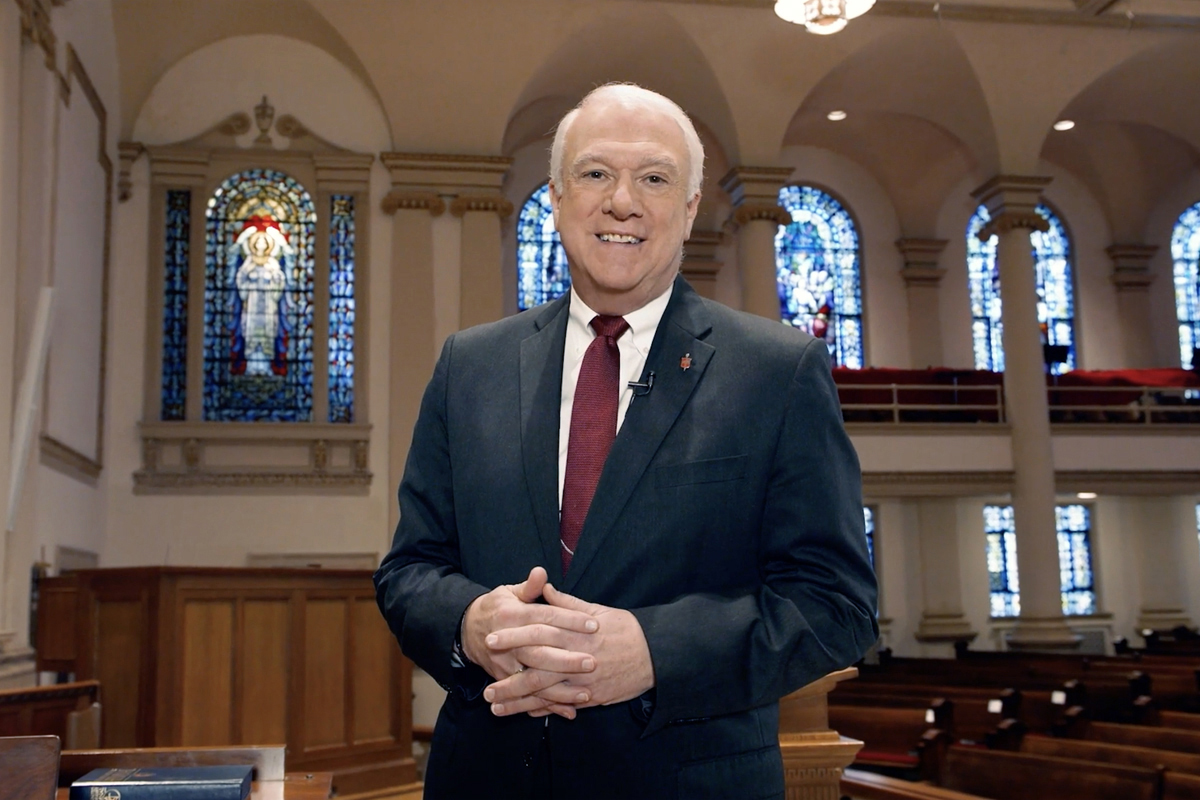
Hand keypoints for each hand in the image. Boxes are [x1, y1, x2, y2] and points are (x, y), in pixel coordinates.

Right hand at [462, 567, 598, 717]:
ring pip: (534, 679)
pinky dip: (548, 706)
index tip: (594, 624)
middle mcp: (508, 642)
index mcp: (512, 615)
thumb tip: (541, 572)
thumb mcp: (509, 592)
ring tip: (586, 693)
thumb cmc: (497, 608)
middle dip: (566, 659)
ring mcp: (505, 665)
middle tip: (593, 662)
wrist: (467, 631)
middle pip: (539, 651)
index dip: (569, 620)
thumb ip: (529, 587)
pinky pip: (528, 696)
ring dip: (560, 689)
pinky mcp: (505, 681)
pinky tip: (570, 711)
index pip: (545, 617)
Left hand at [484, 583, 655, 717]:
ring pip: (545, 695)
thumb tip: (543, 586)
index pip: (537, 635)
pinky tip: (524, 714)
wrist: (655, 655)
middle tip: (485, 689)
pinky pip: (562, 705)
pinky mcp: (592, 697)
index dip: (513, 638)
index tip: (491, 639)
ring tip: (495, 707)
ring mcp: (583, 682)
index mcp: (576, 633)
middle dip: (509, 682)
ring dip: (519, 703)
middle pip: (536, 672)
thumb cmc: (626, 629)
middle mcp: (576, 660)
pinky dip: (543, 710)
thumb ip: (567, 602)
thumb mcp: (598, 609)